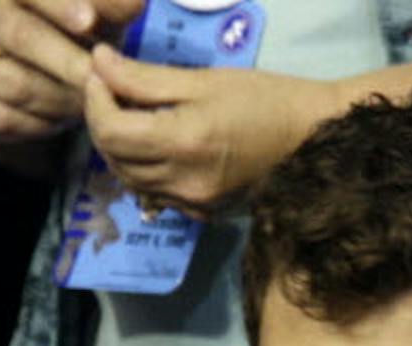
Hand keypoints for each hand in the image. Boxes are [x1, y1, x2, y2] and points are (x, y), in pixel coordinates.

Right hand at [0, 0, 139, 157]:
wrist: (41, 82)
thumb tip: (135, 1)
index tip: (89, 21)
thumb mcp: (102, 19)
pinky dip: (35, 125)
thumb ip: (113, 6)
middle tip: (98, 81)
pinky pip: (1, 117)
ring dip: (57, 99)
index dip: (60, 5)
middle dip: (68, 63)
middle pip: (21, 35)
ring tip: (83, 103)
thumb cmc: (77, 40)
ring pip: (12, 81)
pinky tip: (54, 121)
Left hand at [85, 44, 343, 214]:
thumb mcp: (205, 80)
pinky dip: (146, 171)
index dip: (95, 101)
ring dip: (120, 150)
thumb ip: (145, 78)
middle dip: (103, 123)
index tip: (100, 74)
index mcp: (184, 143)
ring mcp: (195, 204)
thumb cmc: (266, 100)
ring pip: (131, 181)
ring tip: (133, 118)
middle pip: (114, 159)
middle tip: (112, 92)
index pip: (110, 131)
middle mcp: (184, 183)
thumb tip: (99, 65)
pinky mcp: (205, 214)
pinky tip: (161, 149)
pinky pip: (157, 195)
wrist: (316, 138)